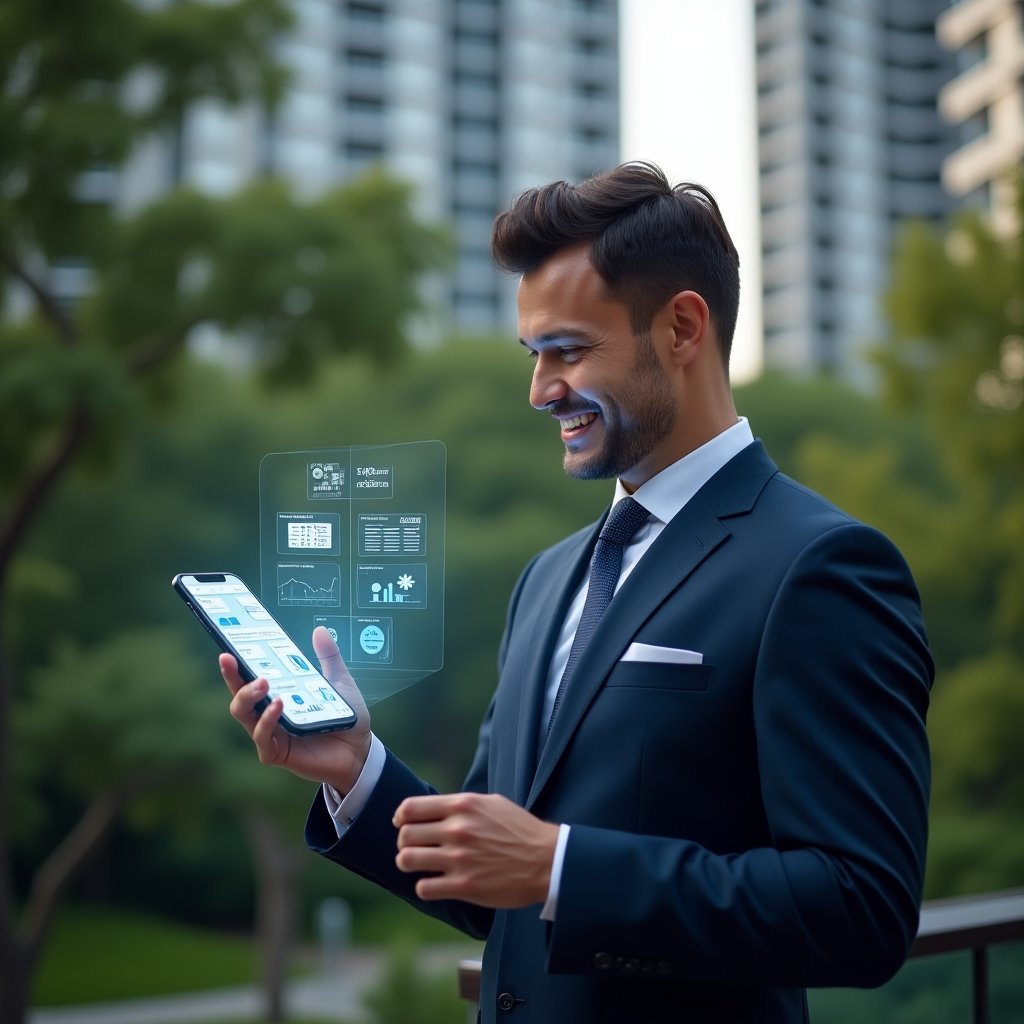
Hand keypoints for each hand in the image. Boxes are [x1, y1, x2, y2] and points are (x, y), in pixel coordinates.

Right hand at [221, 625, 371, 793]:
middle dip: (233, 676)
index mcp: (278, 694)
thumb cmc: (345, 717)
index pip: (250, 677)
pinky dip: (267, 720)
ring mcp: (271, 734)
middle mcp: (268, 714)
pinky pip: (262, 738)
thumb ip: (328, 657)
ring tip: (262, 682)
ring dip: (247, 696)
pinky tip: (278, 705)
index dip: (236, 663)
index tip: (228, 646)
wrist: (361, 749)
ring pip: (244, 715)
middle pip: (239, 695)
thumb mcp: (339, 681)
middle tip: (232, 658)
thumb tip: (320, 630)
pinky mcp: (277, 753)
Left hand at [393, 792, 558, 907]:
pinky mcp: (464, 886)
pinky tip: (436, 883)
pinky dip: (425, 886)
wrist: (547, 860)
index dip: (401, 817)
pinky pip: (424, 887)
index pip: (411, 808)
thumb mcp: (492, 803)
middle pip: (405, 835)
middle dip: (405, 842)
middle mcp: (457, 830)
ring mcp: (459, 859)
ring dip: (409, 863)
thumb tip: (436, 809)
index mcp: (462, 806)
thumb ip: (462, 805)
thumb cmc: (521, 830)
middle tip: (414, 848)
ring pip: (407, 860)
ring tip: (419, 865)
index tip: (402, 824)